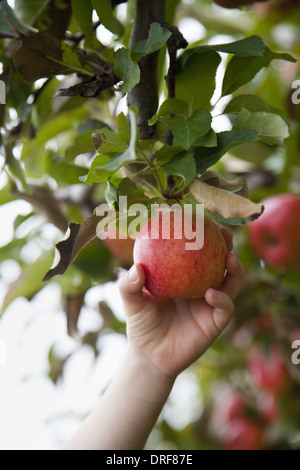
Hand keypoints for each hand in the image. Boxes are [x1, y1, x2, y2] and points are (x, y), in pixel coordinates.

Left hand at [119, 228, 243, 381]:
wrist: (150, 356)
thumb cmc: (141, 324)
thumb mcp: (131, 301)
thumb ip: (129, 285)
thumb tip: (137, 267)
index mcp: (185, 278)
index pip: (198, 254)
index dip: (204, 238)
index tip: (202, 220)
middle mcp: (201, 287)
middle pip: (221, 263)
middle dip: (227, 247)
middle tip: (225, 234)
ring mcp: (211, 304)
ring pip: (231, 283)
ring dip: (235, 270)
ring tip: (229, 257)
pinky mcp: (215, 322)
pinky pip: (225, 307)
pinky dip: (222, 298)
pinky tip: (211, 293)